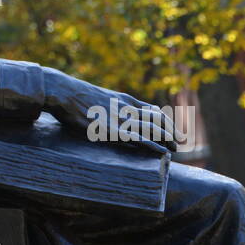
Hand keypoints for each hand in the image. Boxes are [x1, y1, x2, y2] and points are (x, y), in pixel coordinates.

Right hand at [42, 70, 176, 156]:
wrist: (63, 91)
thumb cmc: (74, 96)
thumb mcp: (98, 97)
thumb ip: (110, 105)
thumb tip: (114, 115)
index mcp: (123, 99)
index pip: (152, 110)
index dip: (165, 121)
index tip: (172, 130)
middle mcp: (126, 107)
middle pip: (157, 118)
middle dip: (171, 130)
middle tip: (181, 142)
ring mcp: (119, 118)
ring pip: (152, 128)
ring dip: (167, 139)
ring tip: (175, 149)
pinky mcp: (111, 129)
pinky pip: (138, 138)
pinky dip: (153, 145)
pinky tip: (162, 153)